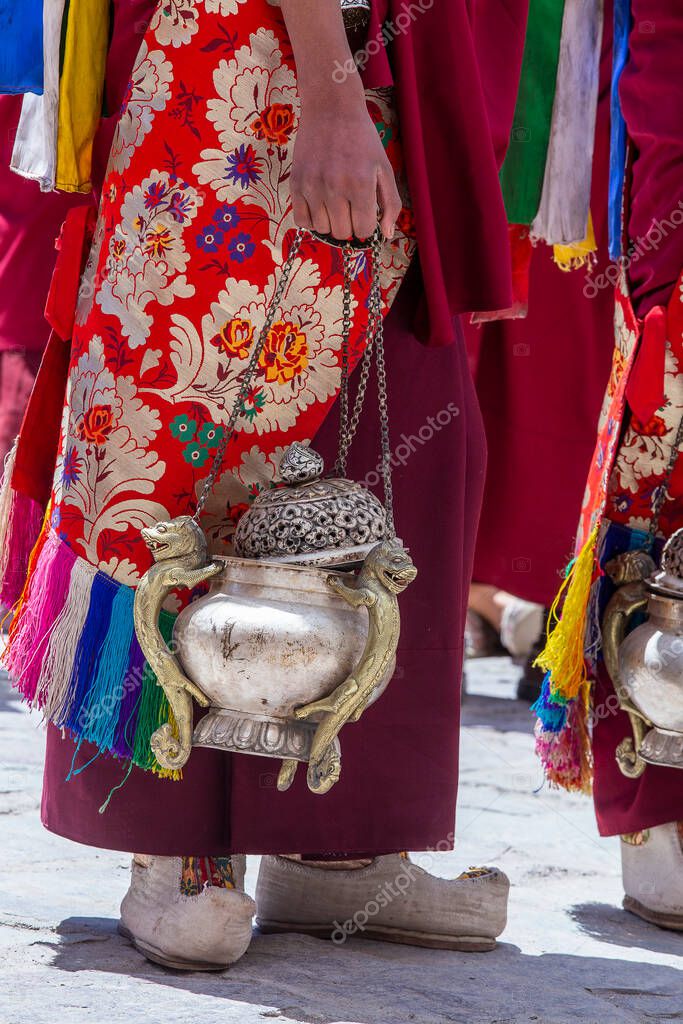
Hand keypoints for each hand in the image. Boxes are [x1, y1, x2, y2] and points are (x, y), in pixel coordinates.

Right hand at [290, 104, 401, 241]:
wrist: (331, 108)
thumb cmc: (362, 139)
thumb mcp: (384, 168)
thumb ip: (391, 203)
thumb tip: (386, 235)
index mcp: (360, 186)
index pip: (363, 230)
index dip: (366, 225)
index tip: (365, 212)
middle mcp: (334, 188)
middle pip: (342, 233)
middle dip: (350, 224)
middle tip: (351, 205)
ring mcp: (312, 186)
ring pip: (322, 229)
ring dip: (331, 221)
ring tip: (335, 202)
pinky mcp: (296, 183)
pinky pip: (301, 220)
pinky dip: (312, 219)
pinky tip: (320, 205)